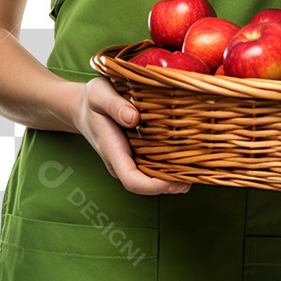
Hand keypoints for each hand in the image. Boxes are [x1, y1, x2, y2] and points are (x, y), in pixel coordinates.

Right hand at [73, 77, 191, 195]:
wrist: (81, 106)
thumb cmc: (91, 100)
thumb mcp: (99, 94)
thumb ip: (114, 106)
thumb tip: (134, 118)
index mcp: (112, 152)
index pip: (132, 181)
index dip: (155, 186)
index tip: (177, 181)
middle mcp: (121, 161)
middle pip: (146, 184)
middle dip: (171, 184)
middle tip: (198, 175)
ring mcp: (129, 158)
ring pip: (151, 176)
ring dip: (173, 176)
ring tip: (199, 169)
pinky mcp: (135, 151)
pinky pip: (153, 163)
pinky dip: (169, 163)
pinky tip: (187, 156)